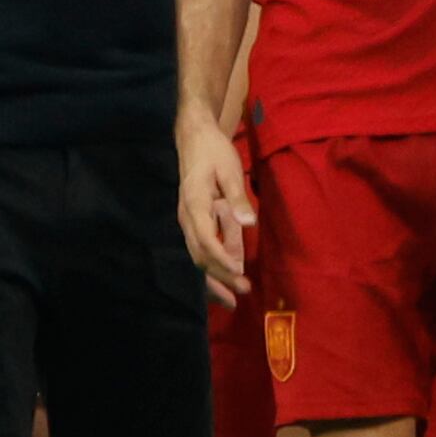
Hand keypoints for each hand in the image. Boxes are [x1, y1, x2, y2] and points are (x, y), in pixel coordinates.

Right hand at [177, 113, 257, 303]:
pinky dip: (211, 267)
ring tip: (232, 299)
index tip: (239, 274)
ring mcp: (187, 221)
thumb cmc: (213, 152)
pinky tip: (225, 279)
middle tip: (242, 292)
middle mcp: (186, 217)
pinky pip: (200, 249)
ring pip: (197, 256)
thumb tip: (249, 223)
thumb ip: (238, 198)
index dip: (222, 259)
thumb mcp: (230, 170)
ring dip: (214, 278)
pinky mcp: (193, 222)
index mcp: (195, 204)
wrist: (194, 138)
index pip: (206, 239)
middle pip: (199, 254)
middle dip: (219, 277)